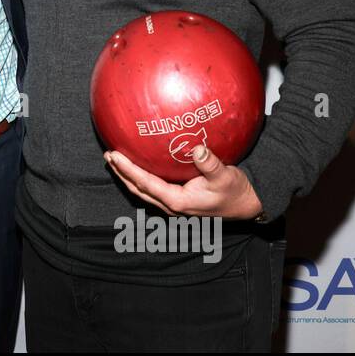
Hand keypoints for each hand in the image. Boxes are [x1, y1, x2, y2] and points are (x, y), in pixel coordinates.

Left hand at [105, 144, 262, 218]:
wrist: (245, 206)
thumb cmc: (235, 191)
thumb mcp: (225, 176)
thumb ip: (210, 164)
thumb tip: (197, 149)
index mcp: (178, 201)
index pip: (146, 183)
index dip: (128, 170)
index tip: (115, 156)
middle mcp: (171, 206)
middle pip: (138, 189)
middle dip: (121, 173)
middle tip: (109, 156)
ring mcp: (173, 206)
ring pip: (143, 191)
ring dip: (128, 177)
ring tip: (116, 161)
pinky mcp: (177, 201)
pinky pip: (153, 189)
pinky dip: (141, 178)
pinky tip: (139, 165)